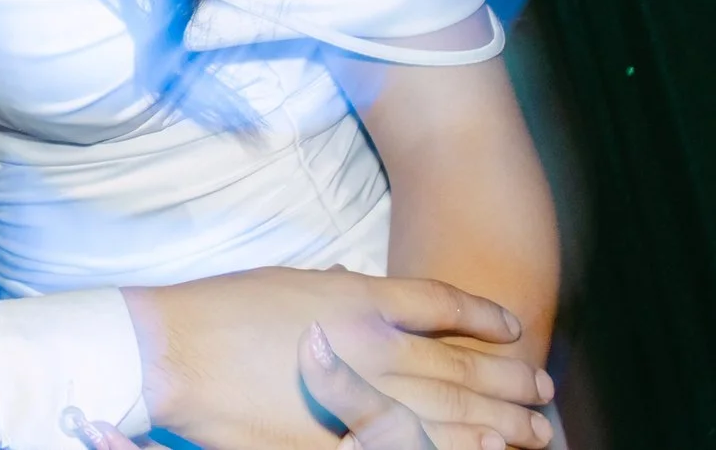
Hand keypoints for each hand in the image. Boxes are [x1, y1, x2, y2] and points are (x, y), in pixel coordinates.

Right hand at [127, 268, 551, 449]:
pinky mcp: (332, 440)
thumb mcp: (292, 281)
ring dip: (498, 422)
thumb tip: (373, 293)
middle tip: (545, 392)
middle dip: (509, 382)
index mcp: (357, 301)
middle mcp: (369, 347)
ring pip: (448, 410)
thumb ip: (342, 292)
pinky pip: (404, 444)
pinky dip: (448, 446)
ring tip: (534, 431)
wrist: (170, 348)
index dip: (484, 320)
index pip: (441, 306)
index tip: (514, 330)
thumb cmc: (223, 309)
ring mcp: (356, 397)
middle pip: (459, 366)